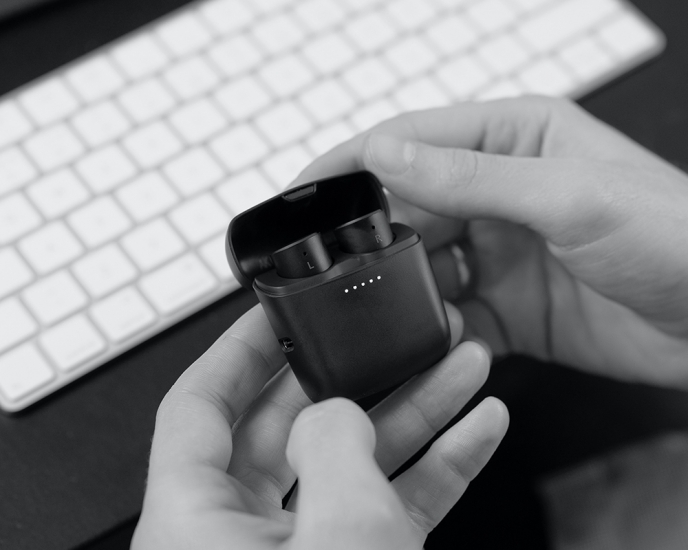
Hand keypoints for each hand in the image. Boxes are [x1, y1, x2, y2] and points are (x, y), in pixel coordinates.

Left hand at [131, 305, 507, 548]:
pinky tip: (479, 431)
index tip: (273, 310)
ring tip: (465, 366)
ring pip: (356, 460)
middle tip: (398, 333)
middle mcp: (245, 534)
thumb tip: (338, 413)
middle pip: (296, 424)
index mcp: (196, 520)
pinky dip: (438, 466)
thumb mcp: (334, 540)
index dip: (237, 349)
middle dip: (358, 373)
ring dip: (415, 412)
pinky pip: (394, 504)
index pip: (201, 405)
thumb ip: (335, 452)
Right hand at [294, 97, 687, 387]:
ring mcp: (502, 253)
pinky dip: (440, 332)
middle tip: (343, 270)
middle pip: (410, 209)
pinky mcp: (511, 307)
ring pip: (425, 268)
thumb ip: (469, 179)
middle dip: (377, 240)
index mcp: (512, 141)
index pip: (412, 140)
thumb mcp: (567, 197)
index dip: (353, 161)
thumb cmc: (676, 235)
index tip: (304, 189)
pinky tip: (444, 341)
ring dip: (408, 292)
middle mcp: (501, 193)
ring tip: (399, 311)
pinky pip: (454, 317)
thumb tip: (384, 155)